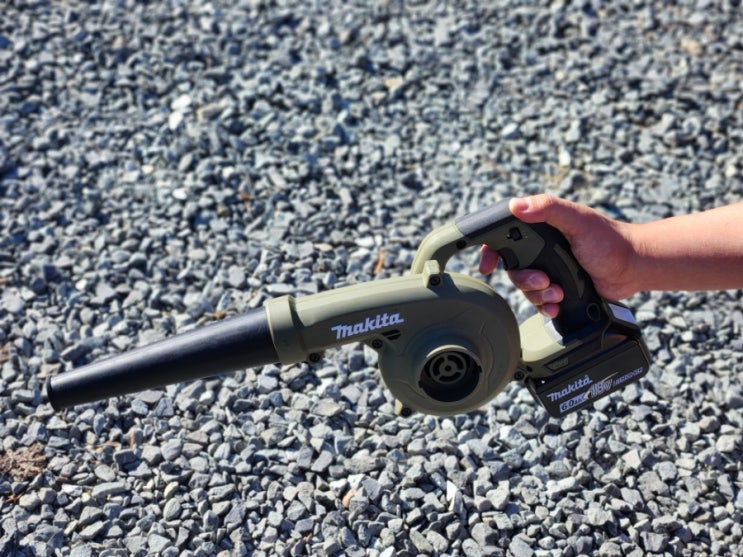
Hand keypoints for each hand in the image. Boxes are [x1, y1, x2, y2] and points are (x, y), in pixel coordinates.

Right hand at [479, 195, 637, 317]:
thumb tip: (516, 205)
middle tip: (545, 280)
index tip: (488, 266)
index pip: (504, 236)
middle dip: (525, 280)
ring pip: (525, 289)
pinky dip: (546, 307)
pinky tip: (558, 305)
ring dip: (538, 295)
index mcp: (540, 228)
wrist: (632, 267)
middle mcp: (540, 249)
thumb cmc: (608, 239)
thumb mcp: (577, 219)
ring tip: (558, 293)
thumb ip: (548, 209)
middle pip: (512, 269)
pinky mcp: (557, 289)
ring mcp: (548, 270)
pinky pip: (539, 303)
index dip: (490, 251)